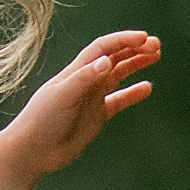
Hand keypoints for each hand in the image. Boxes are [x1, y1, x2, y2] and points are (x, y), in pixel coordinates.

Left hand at [0, 31, 158, 176]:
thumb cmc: (42, 120)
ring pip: (119, 75)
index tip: (144, 39)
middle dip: (134, 48)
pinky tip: (146, 88)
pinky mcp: (96, 115)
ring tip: (155, 56)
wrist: (33, 150)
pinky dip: (132, 93)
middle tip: (156, 46)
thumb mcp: (62, 96)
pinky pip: (118, 100)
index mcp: (77, 71)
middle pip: (114, 57)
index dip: (124, 40)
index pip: (104, 48)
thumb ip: (84, 78)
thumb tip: (107, 61)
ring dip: (136, 64)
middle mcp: (86, 80)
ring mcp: (92, 97)